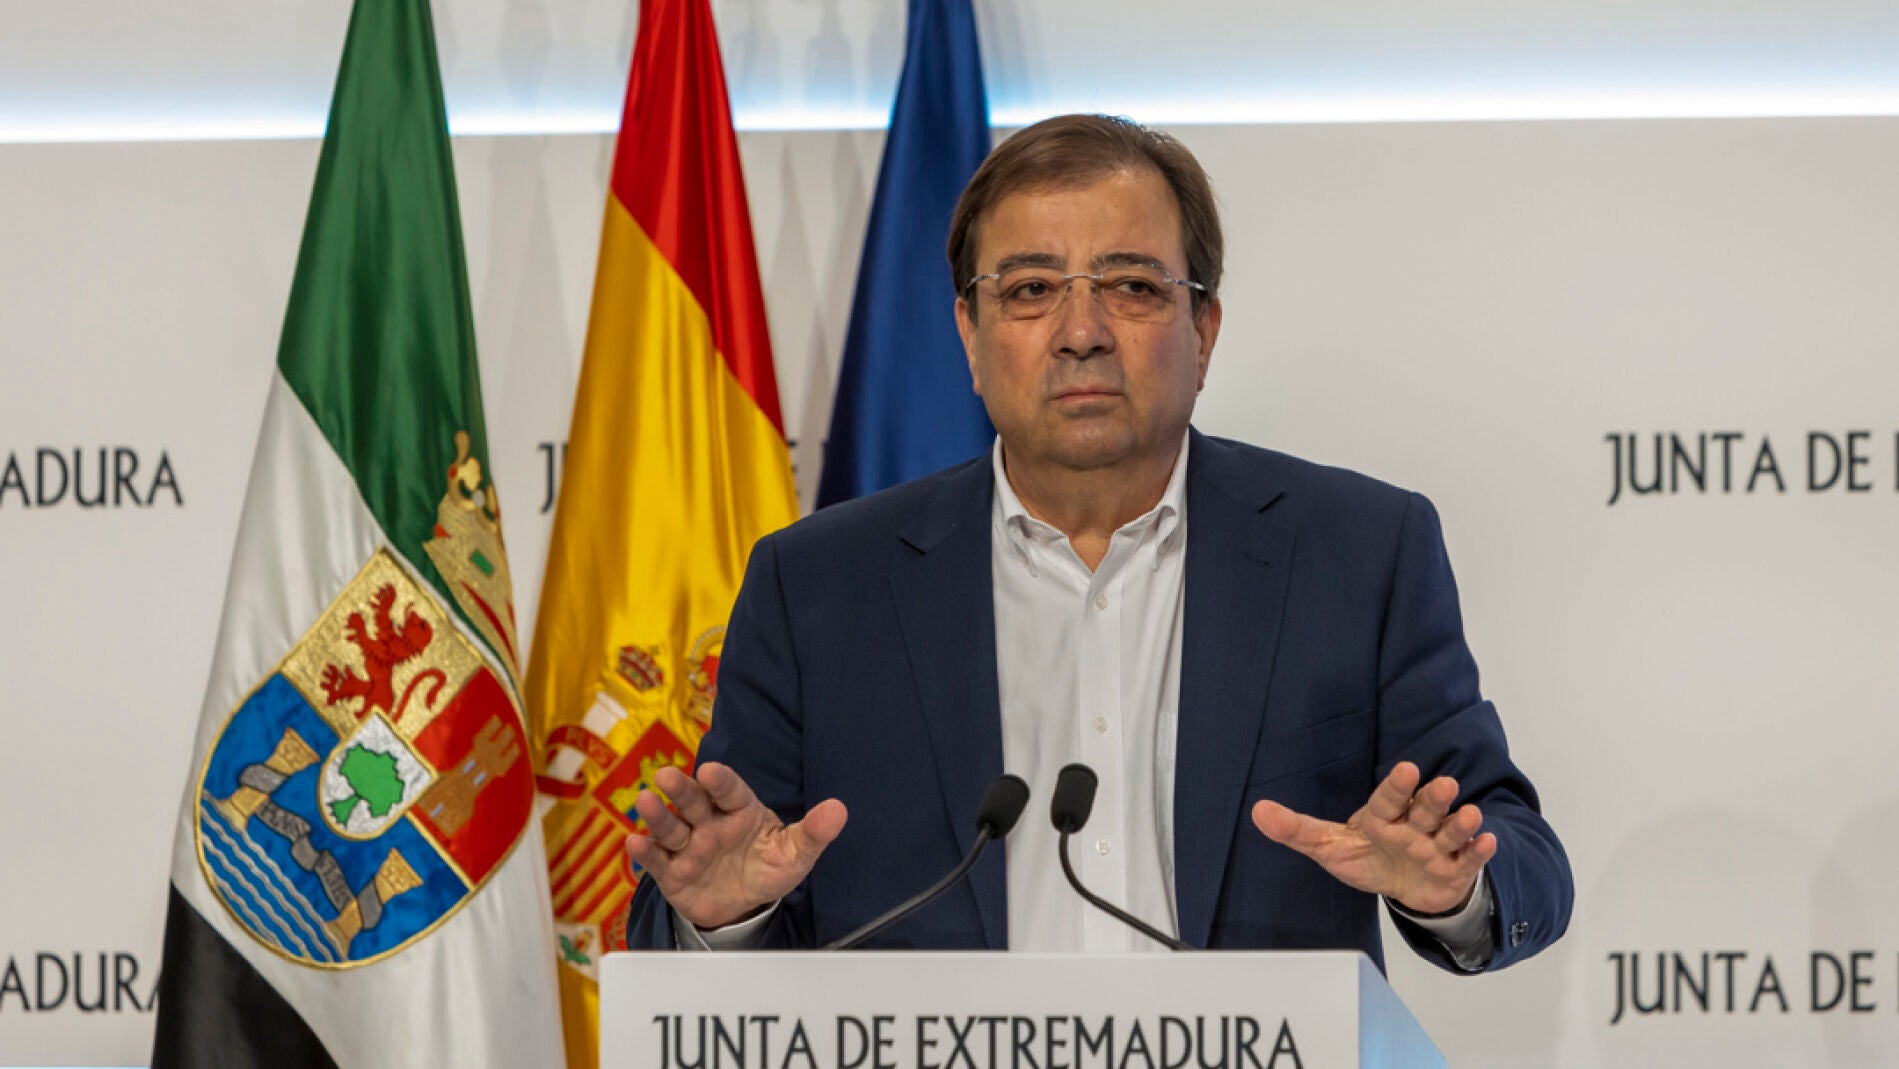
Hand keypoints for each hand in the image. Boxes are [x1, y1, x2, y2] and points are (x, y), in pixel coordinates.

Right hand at [623, 762, 847, 929]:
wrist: (744, 906)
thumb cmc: (767, 868)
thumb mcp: (795, 854)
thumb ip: (814, 832)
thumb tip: (839, 810)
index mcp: (741, 811)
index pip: (731, 791)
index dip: (721, 781)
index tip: (710, 772)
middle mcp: (711, 823)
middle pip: (694, 802)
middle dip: (681, 789)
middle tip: (666, 776)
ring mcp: (689, 847)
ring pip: (671, 828)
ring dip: (657, 815)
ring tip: (645, 802)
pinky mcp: (672, 873)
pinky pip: (657, 861)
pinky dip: (644, 853)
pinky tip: (633, 843)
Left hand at [1250, 761, 1495, 914]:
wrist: (1407, 887)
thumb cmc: (1368, 857)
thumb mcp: (1330, 847)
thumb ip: (1297, 830)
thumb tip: (1257, 812)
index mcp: (1382, 816)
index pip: (1388, 798)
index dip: (1398, 786)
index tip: (1407, 769)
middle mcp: (1412, 826)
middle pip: (1423, 809)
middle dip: (1432, 798)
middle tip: (1443, 785)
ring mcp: (1436, 847)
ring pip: (1449, 832)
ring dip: (1460, 823)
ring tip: (1469, 815)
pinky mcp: (1455, 869)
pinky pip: (1469, 859)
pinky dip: (1478, 851)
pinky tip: (1486, 842)